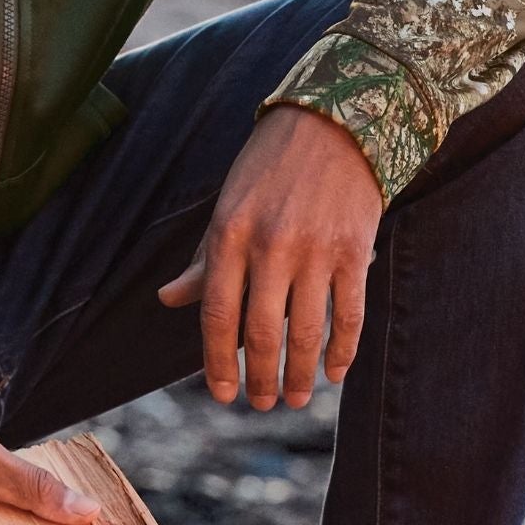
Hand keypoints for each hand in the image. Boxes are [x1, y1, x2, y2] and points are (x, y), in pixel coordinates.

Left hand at [157, 105, 383, 409]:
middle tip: (263, 403)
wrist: (335, 121)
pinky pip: (348, 315)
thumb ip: (204, 259)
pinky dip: (342, 351)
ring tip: (296, 398)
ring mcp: (316, 250)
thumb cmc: (271, 166)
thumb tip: (169, 300)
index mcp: (230, 234)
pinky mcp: (355, 250)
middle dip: (261, 379)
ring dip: (300, 375)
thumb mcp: (228, 204)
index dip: (217, 363)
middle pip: (261, 333)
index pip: (218, 316)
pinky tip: (334, 372)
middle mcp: (271, 246)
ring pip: (306, 333)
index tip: (223, 394)